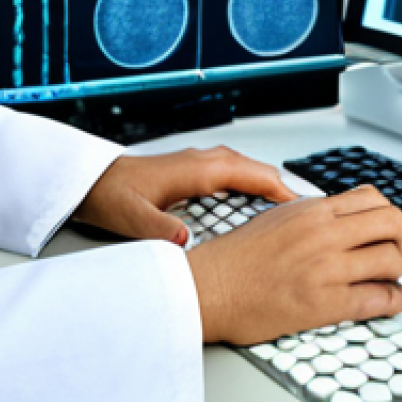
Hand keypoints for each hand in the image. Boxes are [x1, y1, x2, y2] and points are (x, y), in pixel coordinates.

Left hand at [72, 146, 297, 245]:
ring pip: (245, 168)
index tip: (306, 207)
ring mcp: (198, 162)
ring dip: (268, 184)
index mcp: (197, 169)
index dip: (280, 190)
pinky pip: (234, 172)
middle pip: (255, 169)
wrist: (91, 181)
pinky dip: (252, 183)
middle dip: (283, 187)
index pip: (250, 174)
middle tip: (310, 212)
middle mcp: (202, 160)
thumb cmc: (111, 194)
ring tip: (291, 210)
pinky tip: (256, 202)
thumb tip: (182, 241)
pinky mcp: (192, 170)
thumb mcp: (132, 217)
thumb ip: (157, 229)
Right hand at [186, 184, 401, 344]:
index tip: (397, 229)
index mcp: (311, 208)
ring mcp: (327, 266)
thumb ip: (313, 215)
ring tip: (398, 279)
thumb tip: (343, 221)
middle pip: (392, 222)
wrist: (212, 286)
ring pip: (392, 259)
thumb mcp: (277, 217)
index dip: (393, 215)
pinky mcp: (326, 301)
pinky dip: (395, 300)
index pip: (372, 198)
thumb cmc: (237, 257)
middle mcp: (323, 232)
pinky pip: (380, 298)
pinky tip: (391, 300)